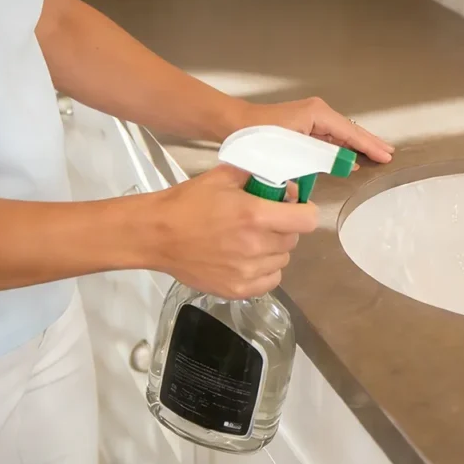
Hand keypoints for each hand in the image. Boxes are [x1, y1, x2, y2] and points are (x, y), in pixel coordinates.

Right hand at [146, 164, 317, 299]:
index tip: (294, 208)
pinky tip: (248, 259)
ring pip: (283, 260)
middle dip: (284, 228)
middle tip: (264, 221)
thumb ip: (257, 175)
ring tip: (251, 241)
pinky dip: (265, 270)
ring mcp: (247, 271)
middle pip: (294, 239)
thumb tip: (284, 180)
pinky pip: (270, 280)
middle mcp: (256, 245)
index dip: (304, 211)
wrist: (156, 234)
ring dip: (274, 249)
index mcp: (255, 215)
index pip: (307, 220)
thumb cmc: (188, 203)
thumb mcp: (224, 177)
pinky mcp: (238, 289)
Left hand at [240, 97, 394, 163]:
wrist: (233, 125)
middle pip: (350, 130)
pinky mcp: (304, 127)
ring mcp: (311, 119)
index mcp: (317, 114)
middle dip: (369, 143)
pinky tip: (349, 158)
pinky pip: (330, 139)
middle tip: (388, 154)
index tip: (386, 155)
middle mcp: (317, 113)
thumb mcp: (293, 148)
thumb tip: (345, 165)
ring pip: (341, 135)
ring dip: (357, 146)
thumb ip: (321, 157)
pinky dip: (342, 148)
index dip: (370, 145)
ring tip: (375, 155)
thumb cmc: (257, 134)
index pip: (351, 132)